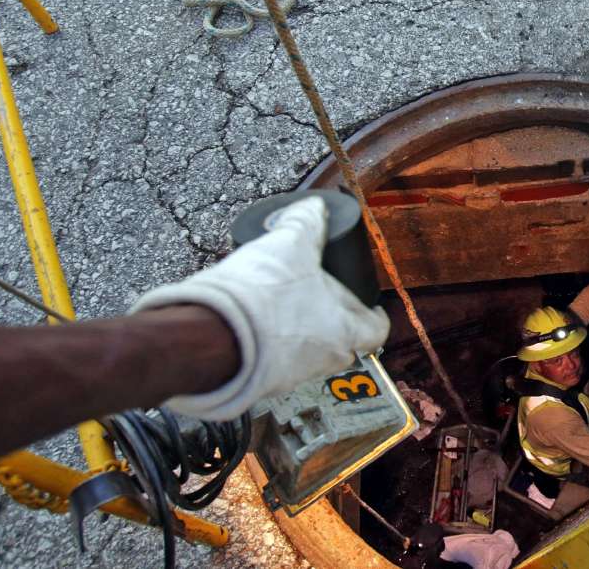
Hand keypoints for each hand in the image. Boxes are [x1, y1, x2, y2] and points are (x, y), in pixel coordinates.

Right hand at [131, 196, 389, 419]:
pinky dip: (270, 345)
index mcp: (345, 330)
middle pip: (344, 343)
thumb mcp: (290, 244)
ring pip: (309, 355)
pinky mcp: (260, 381)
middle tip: (323, 299)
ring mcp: (292, 374)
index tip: (369, 304)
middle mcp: (325, 358)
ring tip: (284, 307)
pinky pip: (274, 364)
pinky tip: (256, 324)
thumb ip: (306, 222)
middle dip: (335, 322)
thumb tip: (315, 206)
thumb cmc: (263, 295)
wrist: (212, 334)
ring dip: (301, 333)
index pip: (377, 330)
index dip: (375, 315)